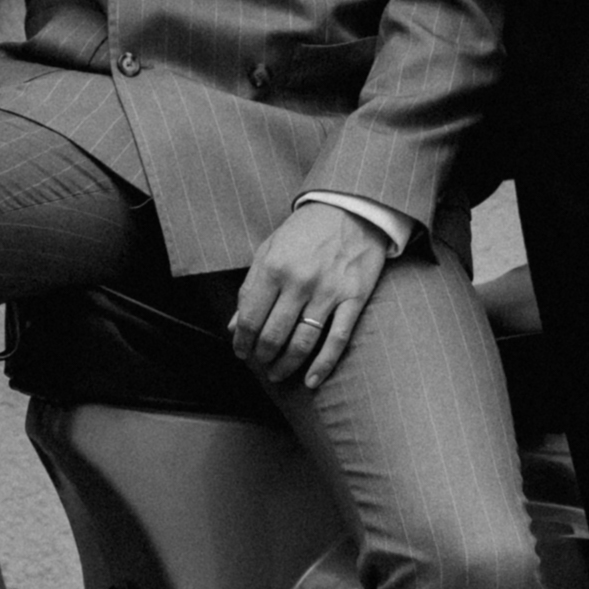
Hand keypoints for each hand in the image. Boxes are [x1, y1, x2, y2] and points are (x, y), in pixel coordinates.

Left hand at [228, 202, 395, 389]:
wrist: (350, 208)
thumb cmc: (305, 231)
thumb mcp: (269, 250)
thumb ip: (250, 288)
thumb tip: (234, 325)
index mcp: (273, 267)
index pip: (250, 318)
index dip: (242, 342)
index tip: (241, 352)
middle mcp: (299, 282)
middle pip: (274, 335)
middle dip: (263, 356)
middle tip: (261, 363)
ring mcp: (328, 292)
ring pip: (302, 342)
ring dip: (286, 364)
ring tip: (278, 373)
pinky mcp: (354, 298)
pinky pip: (337, 340)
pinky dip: (323, 365)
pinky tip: (311, 380)